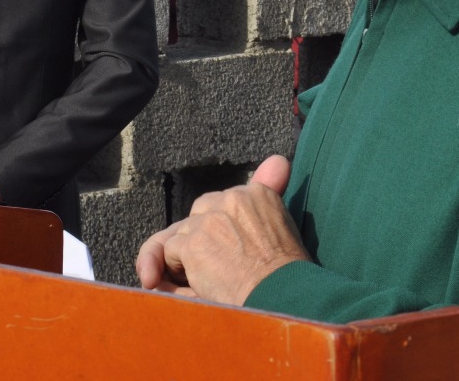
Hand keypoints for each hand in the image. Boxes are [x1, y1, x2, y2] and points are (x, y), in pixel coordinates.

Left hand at [134, 155, 307, 304]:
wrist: (284, 298)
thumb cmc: (288, 274)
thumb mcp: (283, 224)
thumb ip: (272, 189)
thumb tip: (278, 159)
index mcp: (257, 194)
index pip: (226, 202)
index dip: (224, 228)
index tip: (240, 250)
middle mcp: (232, 198)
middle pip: (199, 213)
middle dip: (201, 239)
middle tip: (219, 268)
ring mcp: (211, 219)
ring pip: (183, 232)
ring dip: (188, 257)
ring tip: (211, 278)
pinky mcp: (194, 242)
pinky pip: (170, 250)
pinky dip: (177, 269)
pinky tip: (200, 283)